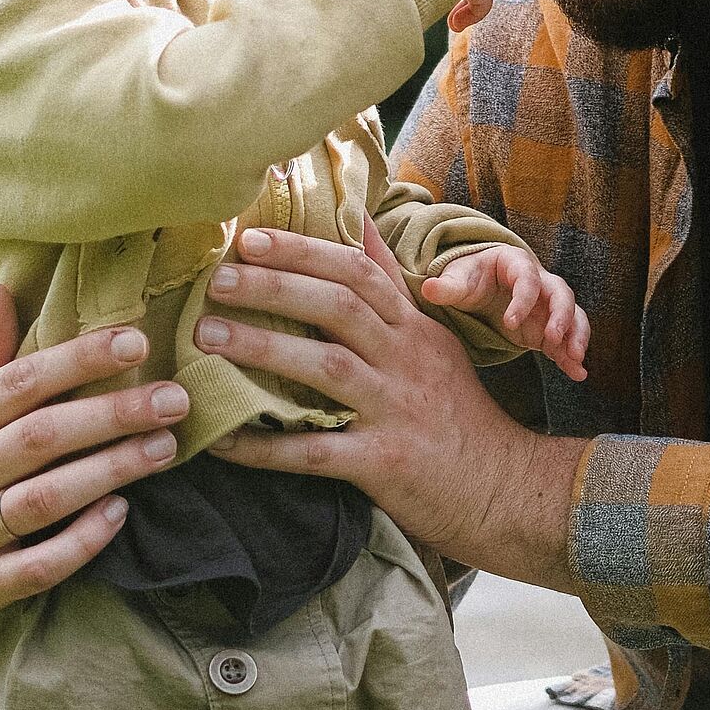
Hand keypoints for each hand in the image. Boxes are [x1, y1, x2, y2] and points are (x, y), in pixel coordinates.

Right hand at [0, 283, 191, 642]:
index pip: (15, 384)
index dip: (77, 360)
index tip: (135, 341)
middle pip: (39, 437)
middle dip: (111, 414)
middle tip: (174, 398)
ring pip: (45, 499)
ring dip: (109, 471)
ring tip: (165, 447)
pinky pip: (38, 565)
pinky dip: (81, 540)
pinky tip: (120, 513)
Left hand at [197, 221, 585, 587]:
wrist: (502, 489)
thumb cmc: (457, 413)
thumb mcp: (432, 340)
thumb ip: (389, 284)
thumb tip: (356, 220)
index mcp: (413, 329)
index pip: (358, 272)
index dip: (303, 250)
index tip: (250, 239)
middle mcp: (405, 361)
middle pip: (339, 307)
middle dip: (275, 287)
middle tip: (217, 280)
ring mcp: (395, 410)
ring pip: (325, 367)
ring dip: (263, 347)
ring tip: (207, 337)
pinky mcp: (384, 463)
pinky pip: (314, 451)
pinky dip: (264, 446)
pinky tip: (220, 438)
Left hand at [421, 247, 588, 381]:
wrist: (480, 287)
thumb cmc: (469, 278)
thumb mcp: (457, 280)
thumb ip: (446, 287)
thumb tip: (428, 288)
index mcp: (516, 264)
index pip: (527, 278)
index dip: (522, 300)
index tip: (509, 323)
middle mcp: (540, 282)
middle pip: (561, 294)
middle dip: (561, 316)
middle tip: (552, 339)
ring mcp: (548, 306)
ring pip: (573, 316)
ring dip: (576, 336)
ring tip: (575, 359)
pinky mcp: (548, 327)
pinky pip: (567, 339)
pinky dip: (572, 356)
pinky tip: (577, 374)